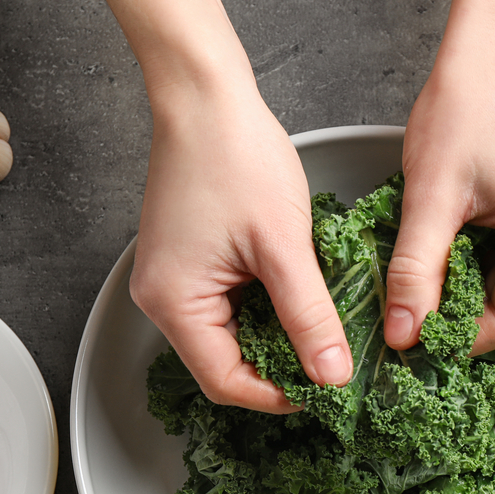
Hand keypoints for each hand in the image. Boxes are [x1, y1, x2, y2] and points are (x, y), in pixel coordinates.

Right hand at [129, 87, 352, 412]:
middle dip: (280, 368)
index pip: (225, 382)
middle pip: (225, 365)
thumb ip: (309, 317)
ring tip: (321, 327)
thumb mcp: (285, 246)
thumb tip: (332, 374)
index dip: (278, 395)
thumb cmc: (237, 157)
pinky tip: (298, 297)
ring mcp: (172, 281)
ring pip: (231, 337)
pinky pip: (228, 307)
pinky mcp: (188, 264)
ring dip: (276, 337)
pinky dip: (265, 310)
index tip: (326, 388)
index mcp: (174, 302)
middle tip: (332, 360)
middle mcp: (162, 299)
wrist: (207, 98)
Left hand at [384, 0, 494, 354]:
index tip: (413, 331)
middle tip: (414, 289)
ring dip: (471, 275)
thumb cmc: (472, 100)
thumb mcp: (431, 196)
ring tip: (434, 245)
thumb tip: (403, 332)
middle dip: (461, 304)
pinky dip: (487, 252)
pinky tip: (459, 228)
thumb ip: (415, 273)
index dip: (455, 336)